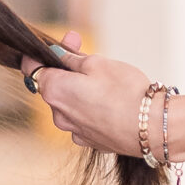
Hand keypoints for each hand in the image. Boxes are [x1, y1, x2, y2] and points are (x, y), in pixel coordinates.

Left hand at [23, 34, 157, 160]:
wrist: (152, 126)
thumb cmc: (125, 92)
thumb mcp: (98, 63)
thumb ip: (72, 58)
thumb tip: (59, 53)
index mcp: (54, 91)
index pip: (32, 68)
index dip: (43, 52)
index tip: (61, 44)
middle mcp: (58, 114)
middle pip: (53, 86)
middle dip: (66, 69)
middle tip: (87, 54)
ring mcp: (74, 131)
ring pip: (70, 103)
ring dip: (80, 90)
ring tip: (105, 81)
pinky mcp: (90, 141)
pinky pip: (84, 118)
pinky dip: (91, 108)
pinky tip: (110, 101)